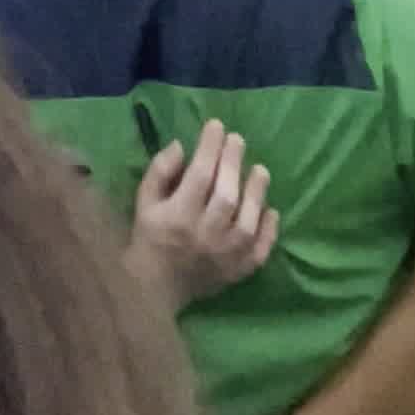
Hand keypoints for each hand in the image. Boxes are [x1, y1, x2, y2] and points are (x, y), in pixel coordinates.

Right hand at [129, 121, 278, 309]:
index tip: (216, 126)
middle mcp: (203, 236)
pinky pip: (259, 252)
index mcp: (177, 216)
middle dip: (233, 163)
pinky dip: (268, 232)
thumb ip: (160, 170)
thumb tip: (181, 144)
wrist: (156, 289)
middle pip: (225, 195)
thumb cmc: (149, 236)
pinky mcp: (237, 272)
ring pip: (246, 223)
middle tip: (238, 139)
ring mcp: (224, 257)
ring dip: (256, 194)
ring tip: (260, 170)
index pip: (199, 176)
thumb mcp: (144, 200)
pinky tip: (271, 211)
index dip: (209, 148)